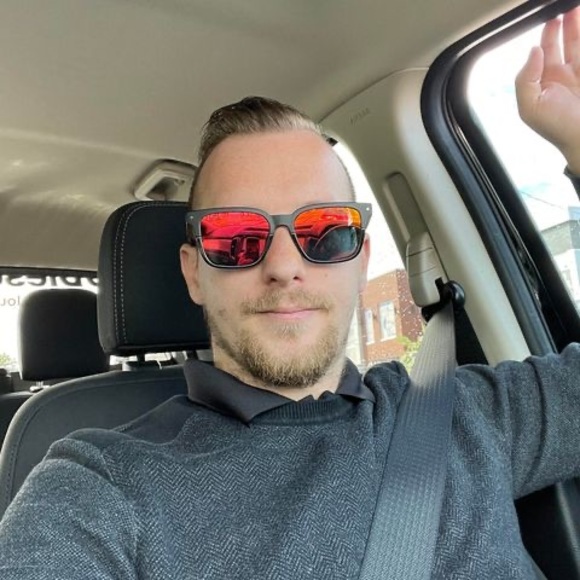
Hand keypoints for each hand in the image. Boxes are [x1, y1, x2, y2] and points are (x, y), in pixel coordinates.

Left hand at [515, 7, 579, 172]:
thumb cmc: (557, 129)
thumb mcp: (530, 107)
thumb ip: (525, 78)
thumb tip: (533, 50)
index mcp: (542, 82)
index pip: (542, 50)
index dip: (546, 32)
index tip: (551, 15)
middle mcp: (561, 75)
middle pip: (563, 41)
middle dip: (565, 22)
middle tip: (567, 6)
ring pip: (579, 42)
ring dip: (578, 25)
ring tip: (576, 9)